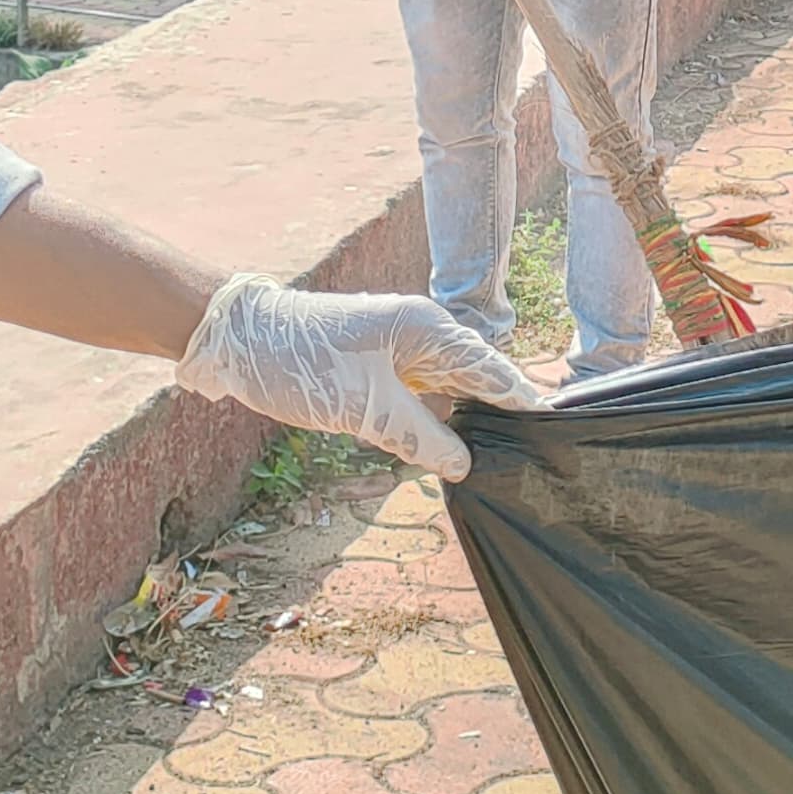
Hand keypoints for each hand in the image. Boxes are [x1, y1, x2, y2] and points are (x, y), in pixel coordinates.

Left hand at [174, 275, 554, 480]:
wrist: (236, 341)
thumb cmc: (300, 362)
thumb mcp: (363, 408)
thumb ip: (419, 437)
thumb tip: (465, 465)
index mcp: (428, 328)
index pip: (494, 370)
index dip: (525, 403)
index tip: (556, 434)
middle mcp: (422, 332)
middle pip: (480, 377)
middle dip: (507, 413)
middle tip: (540, 458)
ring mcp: (401, 348)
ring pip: (453, 387)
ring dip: (476, 418)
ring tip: (509, 458)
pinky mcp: (382, 366)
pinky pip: (426, 394)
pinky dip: (442, 419)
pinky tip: (456, 447)